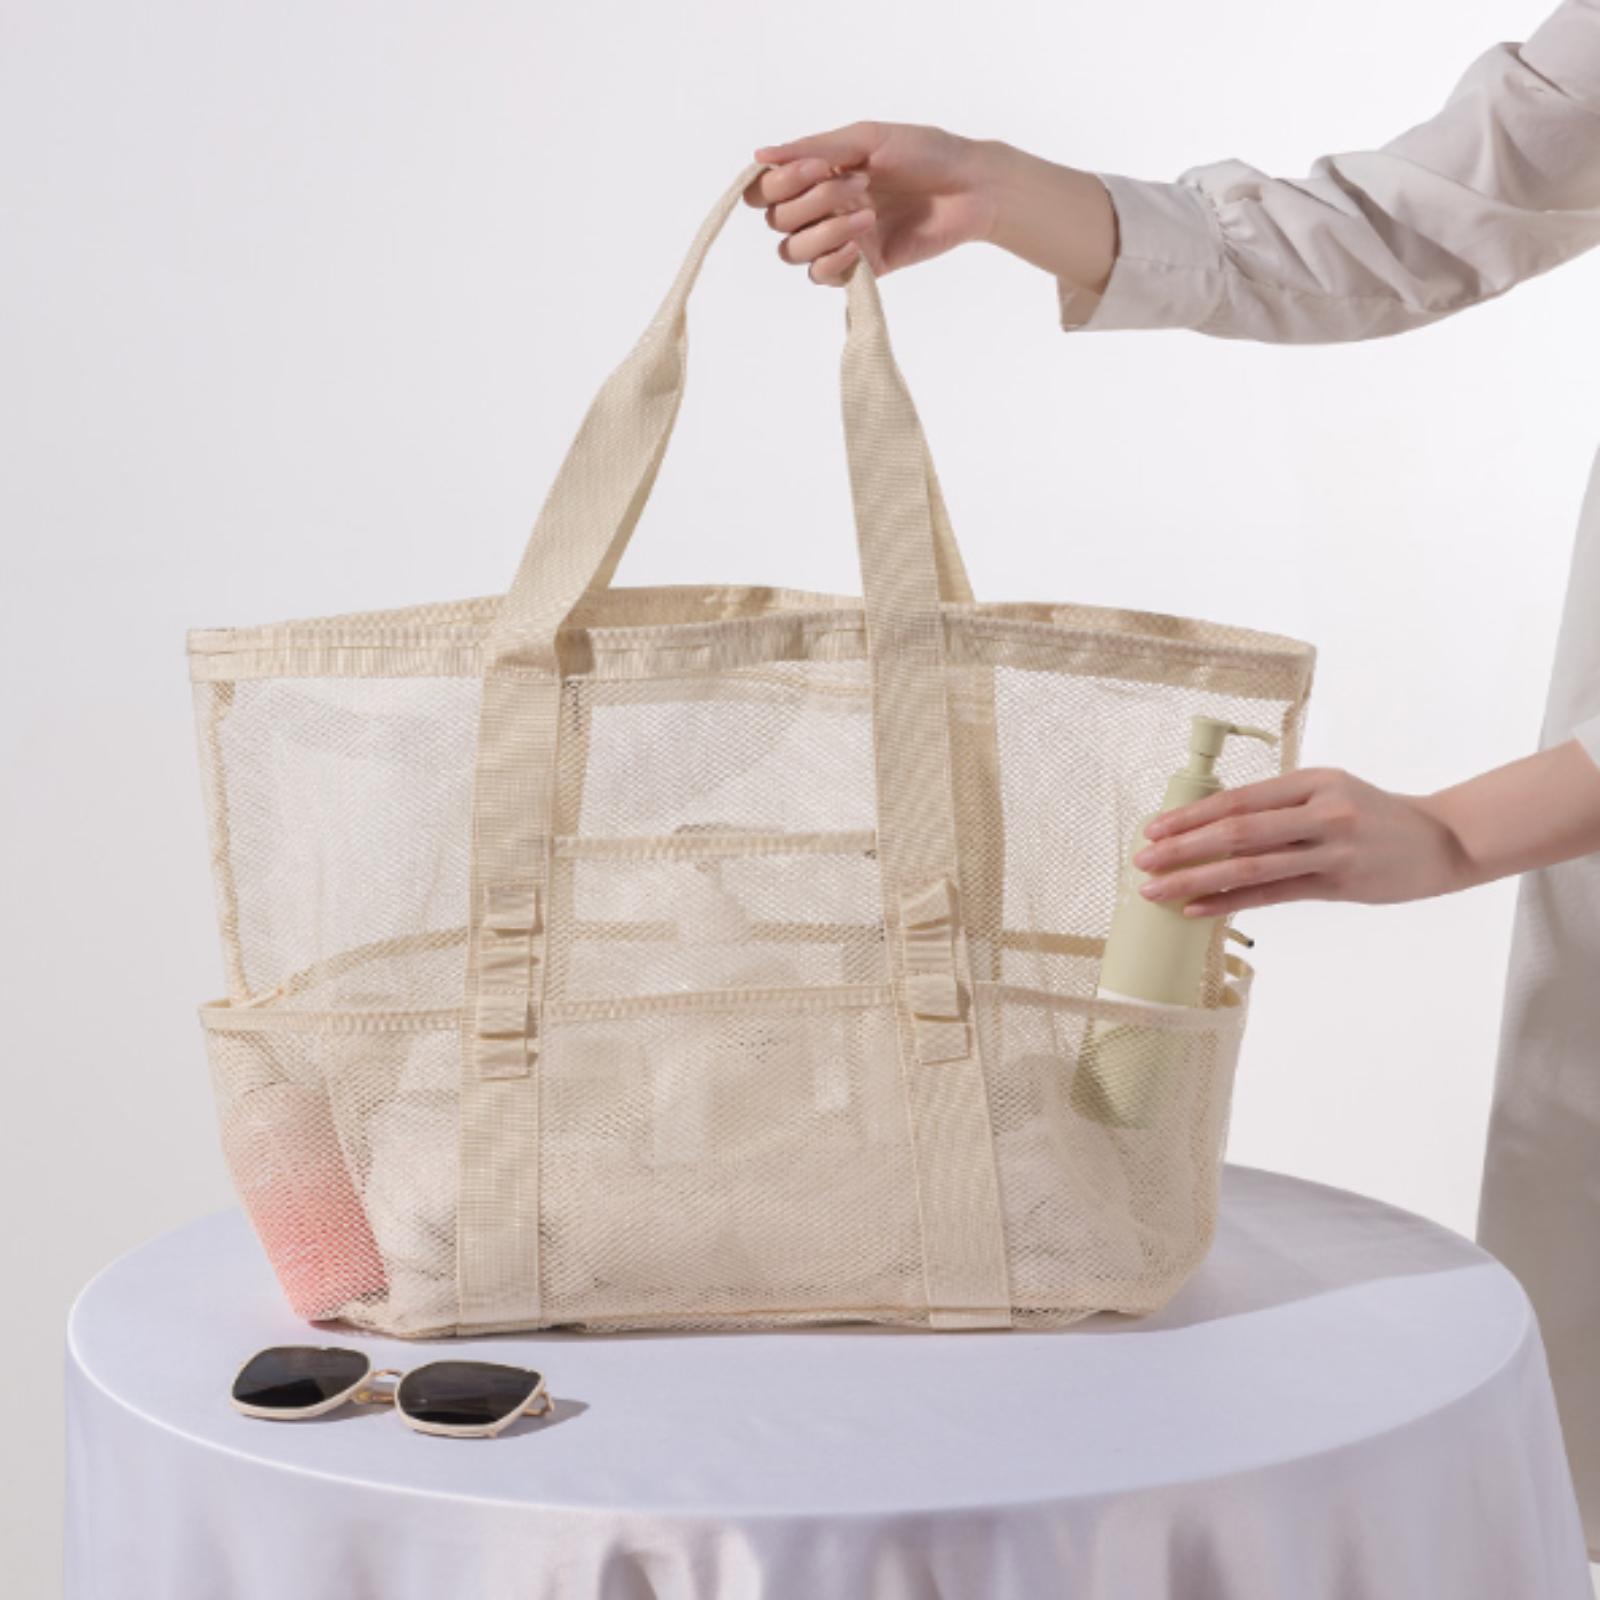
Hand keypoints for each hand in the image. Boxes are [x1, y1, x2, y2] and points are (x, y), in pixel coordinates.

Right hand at [744, 123, 998, 283]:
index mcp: (818, 175)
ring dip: (823, 232)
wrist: (970, 187)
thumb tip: (759, 156)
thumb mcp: (865, 139)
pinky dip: (831, 260)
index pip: (765, 191)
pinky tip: (858, 245)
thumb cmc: (925, 153)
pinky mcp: (860, 269)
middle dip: (812, 201)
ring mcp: (839, 240)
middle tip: (860, 185)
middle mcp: (821, 208)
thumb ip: (812, 148)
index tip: (816, 169)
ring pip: (792, 251)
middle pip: (776, 221)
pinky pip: (820, 276)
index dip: (778, 184)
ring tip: (868, 214)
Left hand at [1129, 767, 1472, 917]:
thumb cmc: (1374, 816)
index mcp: (1312, 780)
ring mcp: (1332, 849)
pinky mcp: (1340, 884)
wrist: (1444, 840)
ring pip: (1250, 865)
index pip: (1238, 798)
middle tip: (1141, 859)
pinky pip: (1273, 894)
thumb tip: (1212, 823)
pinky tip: (1196, 909)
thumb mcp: (1330, 792)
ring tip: (1156, 889)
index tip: (1153, 827)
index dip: (1191, 814)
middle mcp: (1321, 810)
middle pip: (1237, 830)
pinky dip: (1230, 901)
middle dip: (1182, 846)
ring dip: (1195, 878)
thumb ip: (1280, 805)